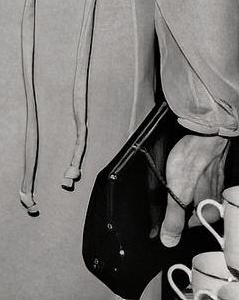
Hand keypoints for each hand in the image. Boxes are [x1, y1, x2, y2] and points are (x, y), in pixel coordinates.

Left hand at [161, 131, 229, 245]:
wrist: (203, 135)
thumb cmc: (192, 161)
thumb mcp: (177, 194)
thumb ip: (174, 218)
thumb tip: (169, 240)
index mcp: (209, 212)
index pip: (187, 226)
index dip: (171, 218)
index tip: (162, 208)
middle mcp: (214, 202)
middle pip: (189, 211)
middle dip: (176, 202)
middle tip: (169, 187)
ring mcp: (213, 187)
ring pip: (192, 196)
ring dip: (180, 189)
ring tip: (173, 176)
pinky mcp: (210, 174)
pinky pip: (195, 183)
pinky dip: (186, 179)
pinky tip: (180, 169)